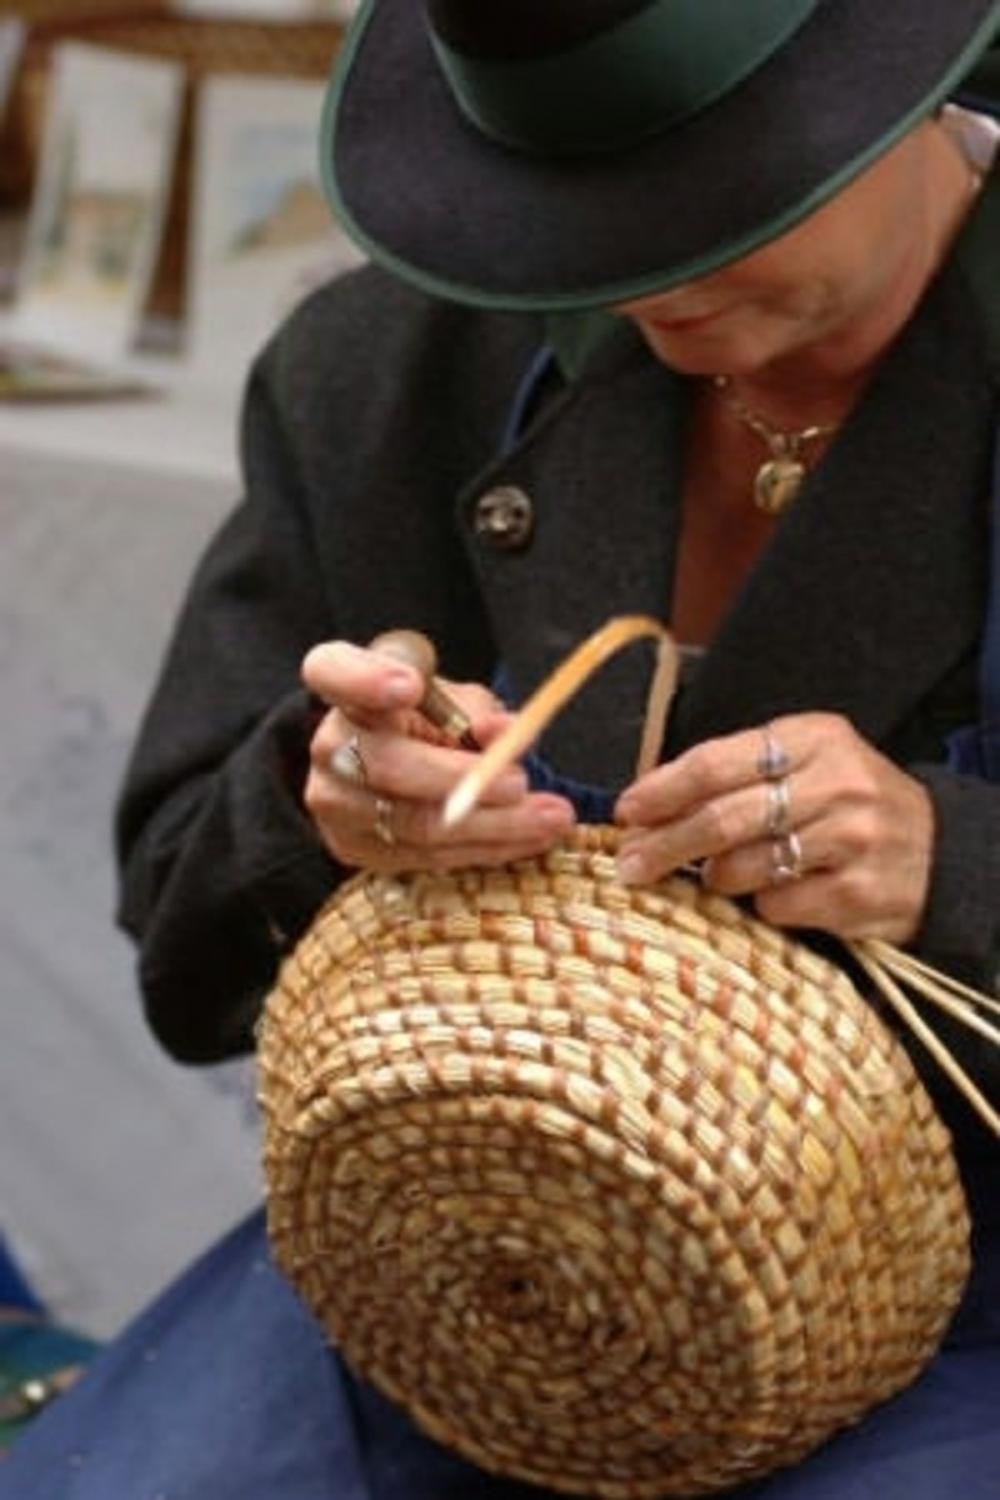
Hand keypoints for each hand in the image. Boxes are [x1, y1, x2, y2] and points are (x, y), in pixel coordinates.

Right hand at [301, 639, 575, 870]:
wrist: (385, 764)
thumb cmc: (425, 718)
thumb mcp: (453, 699)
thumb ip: (478, 712)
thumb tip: (506, 734)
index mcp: (341, 686)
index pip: (333, 672)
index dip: (367, 679)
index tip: (411, 684)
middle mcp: (329, 745)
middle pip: (389, 765)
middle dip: (463, 779)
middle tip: (520, 782)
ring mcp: (336, 803)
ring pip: (416, 823)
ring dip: (492, 825)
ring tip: (551, 817)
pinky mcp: (354, 849)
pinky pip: (426, 856)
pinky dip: (484, 848)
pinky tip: (529, 838)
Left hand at [613, 712, 933, 944]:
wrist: (939, 852)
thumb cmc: (848, 805)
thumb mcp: (804, 764)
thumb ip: (735, 774)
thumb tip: (646, 806)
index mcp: (813, 737)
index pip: (716, 762)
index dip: (662, 790)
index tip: (626, 813)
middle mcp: (837, 782)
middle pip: (722, 818)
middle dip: (665, 845)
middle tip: (629, 866)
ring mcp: (853, 839)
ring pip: (744, 868)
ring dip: (715, 879)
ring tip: (716, 878)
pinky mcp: (860, 893)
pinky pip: (777, 906)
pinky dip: (762, 906)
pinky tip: (774, 896)